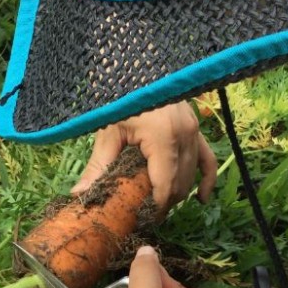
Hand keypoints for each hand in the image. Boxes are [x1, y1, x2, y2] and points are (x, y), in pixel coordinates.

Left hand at [71, 101, 216, 215]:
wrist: (135, 66)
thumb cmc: (119, 96)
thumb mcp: (108, 131)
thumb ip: (98, 166)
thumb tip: (79, 195)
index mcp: (164, 138)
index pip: (165, 187)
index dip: (155, 209)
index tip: (141, 221)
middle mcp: (185, 136)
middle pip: (179, 185)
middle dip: (164, 204)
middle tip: (144, 217)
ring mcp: (194, 131)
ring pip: (191, 176)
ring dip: (177, 194)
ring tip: (158, 208)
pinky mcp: (196, 128)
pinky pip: (208, 160)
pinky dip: (205, 180)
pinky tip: (200, 199)